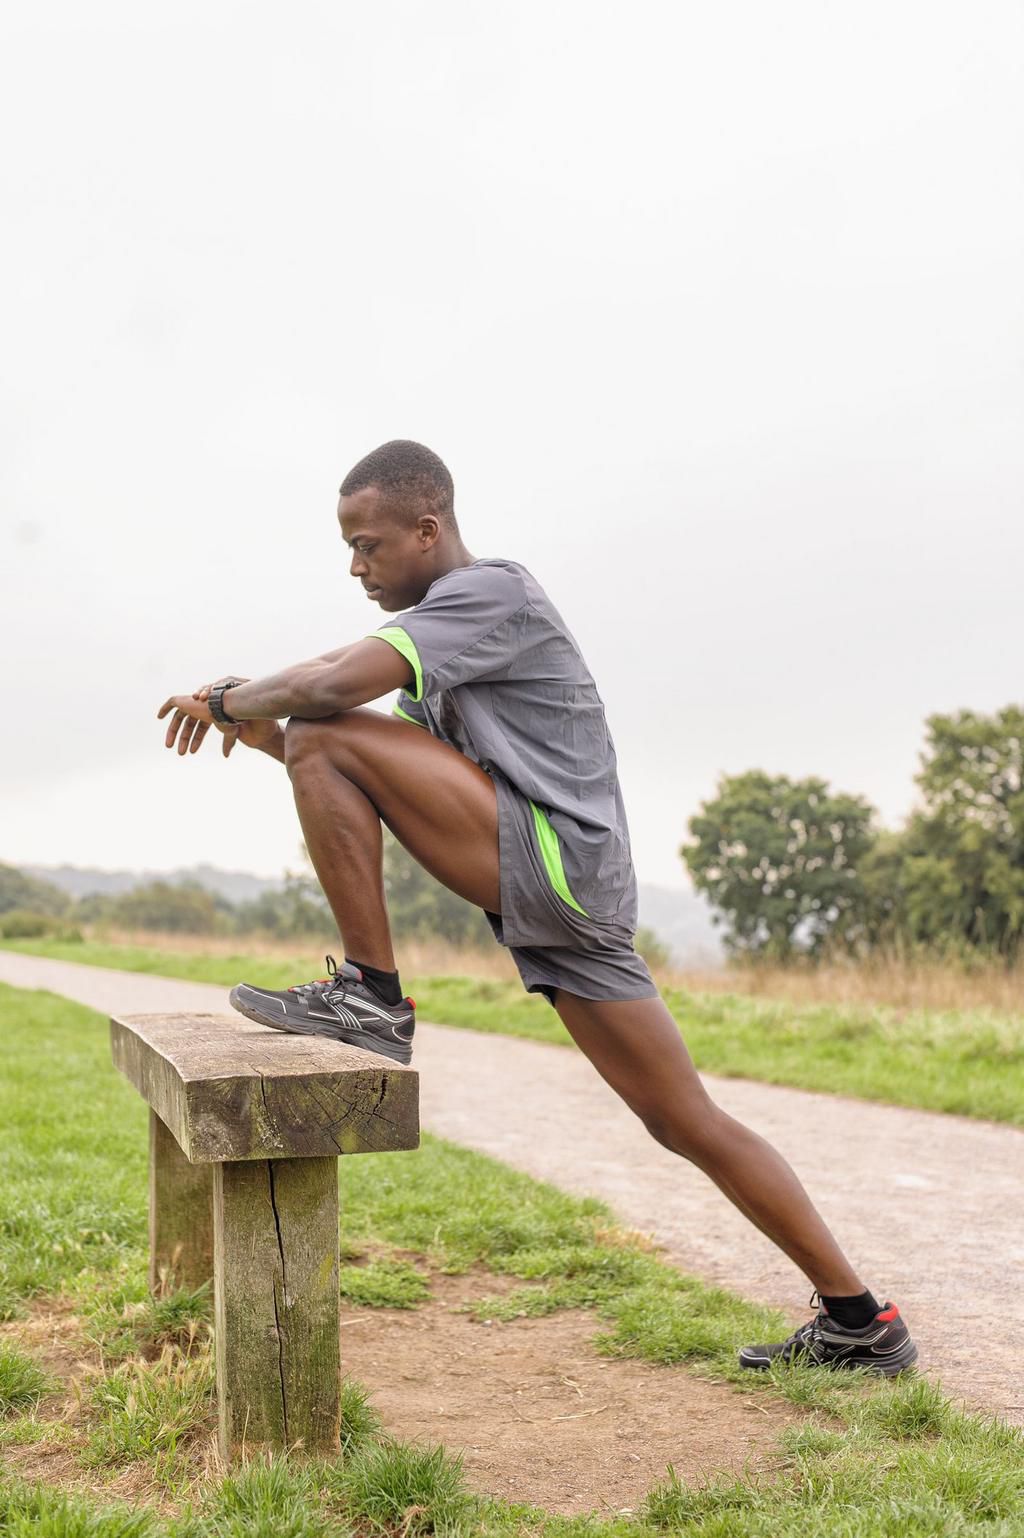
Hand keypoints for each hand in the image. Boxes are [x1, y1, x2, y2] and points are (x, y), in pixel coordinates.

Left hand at [157, 678, 279, 757]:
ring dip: (173, 733)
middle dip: (183, 739)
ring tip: (169, 746)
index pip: (200, 729)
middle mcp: (200, 708)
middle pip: (188, 725)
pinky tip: (159, 717)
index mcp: (210, 714)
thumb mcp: (229, 733)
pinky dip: (164, 708)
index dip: (195, 740)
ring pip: (178, 719)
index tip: (191, 752)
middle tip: (180, 753)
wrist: (223, 706)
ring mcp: (192, 703)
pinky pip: (171, 702)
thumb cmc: (228, 718)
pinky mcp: (184, 699)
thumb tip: (226, 756)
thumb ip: (227, 743)